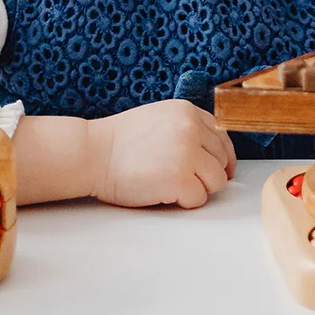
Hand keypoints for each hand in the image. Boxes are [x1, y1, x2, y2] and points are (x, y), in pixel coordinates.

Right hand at [87, 100, 236, 208]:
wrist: (93, 153)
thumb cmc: (120, 141)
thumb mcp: (160, 118)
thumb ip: (186, 127)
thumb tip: (210, 150)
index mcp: (188, 112)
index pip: (222, 136)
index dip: (221, 156)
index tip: (218, 168)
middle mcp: (192, 129)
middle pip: (221, 160)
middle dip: (208, 174)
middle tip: (186, 180)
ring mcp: (187, 153)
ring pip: (216, 181)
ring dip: (199, 188)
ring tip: (174, 186)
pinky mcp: (179, 179)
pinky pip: (198, 199)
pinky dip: (185, 202)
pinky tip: (165, 194)